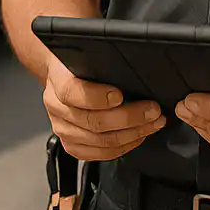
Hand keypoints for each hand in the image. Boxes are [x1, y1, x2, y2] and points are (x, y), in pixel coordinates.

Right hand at [43, 58, 166, 160]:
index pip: (73, 92)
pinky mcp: (72, 145)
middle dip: (130, 117)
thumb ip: (104, 61)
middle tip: (152, 111)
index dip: (98, 97)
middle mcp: (57, 107)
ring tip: (152, 124)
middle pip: (94, 121)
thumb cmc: (78, 65)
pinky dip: (122, 147)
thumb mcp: (87, 54)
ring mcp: (63, 129)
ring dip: (132, 134)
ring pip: (100, 141)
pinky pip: (99, 154)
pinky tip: (137, 136)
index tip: (120, 95)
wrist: (62, 76)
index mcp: (58, 81)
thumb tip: (135, 64)